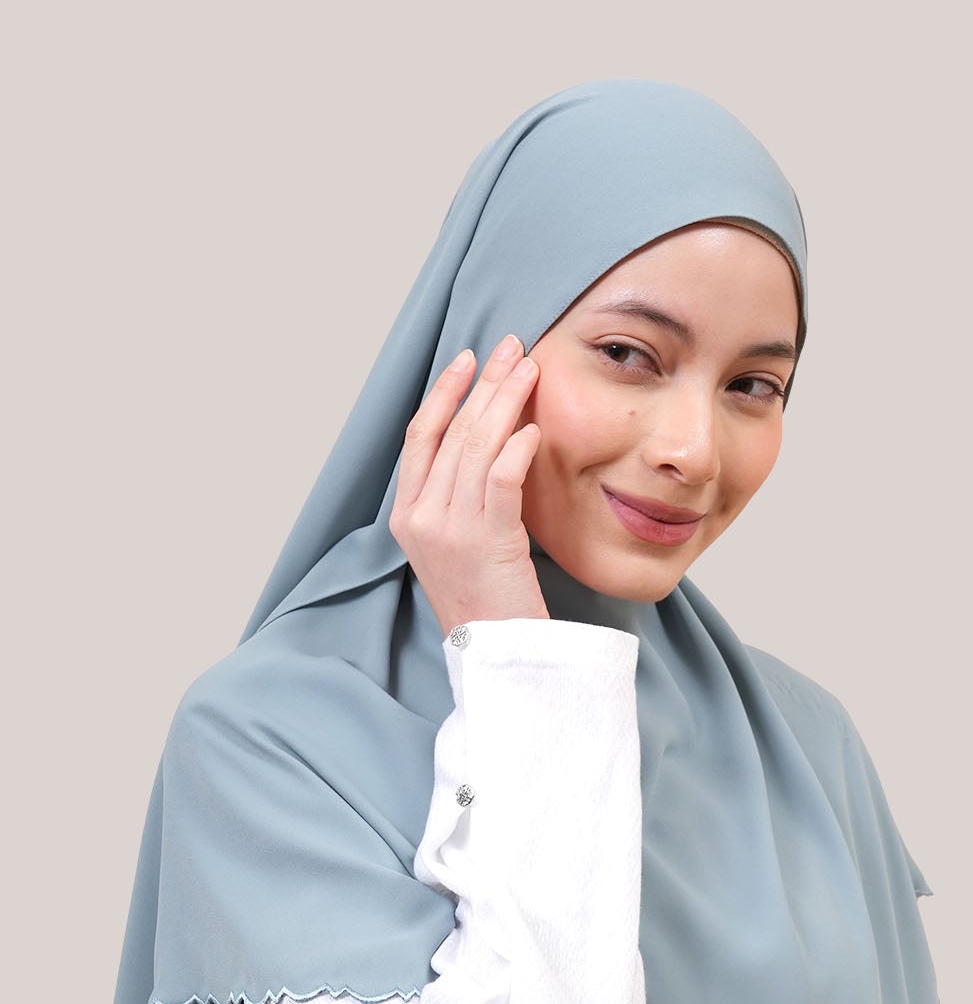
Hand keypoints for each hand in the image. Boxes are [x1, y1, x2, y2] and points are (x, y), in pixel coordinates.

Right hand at [389, 334, 548, 636]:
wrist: (495, 655)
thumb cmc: (485, 601)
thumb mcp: (455, 545)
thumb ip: (457, 499)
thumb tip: (488, 443)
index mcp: (406, 516)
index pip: (419, 437)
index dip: (443, 393)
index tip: (468, 360)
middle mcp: (422, 518)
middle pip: (452, 433)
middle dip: (484, 384)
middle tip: (513, 349)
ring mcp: (451, 530)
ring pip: (476, 448)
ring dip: (506, 403)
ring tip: (530, 372)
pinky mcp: (487, 542)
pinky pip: (501, 481)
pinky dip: (517, 450)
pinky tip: (533, 429)